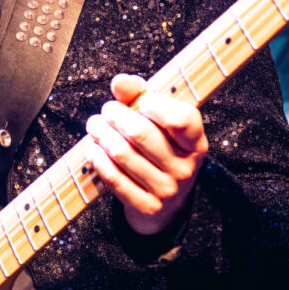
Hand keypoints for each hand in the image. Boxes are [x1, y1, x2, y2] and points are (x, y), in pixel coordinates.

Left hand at [85, 73, 208, 235]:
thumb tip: (120, 82)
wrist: (166, 206)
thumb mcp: (161, 124)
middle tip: (106, 111)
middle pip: (142, 133)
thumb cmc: (160, 151)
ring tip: (94, 125)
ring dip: (101, 134)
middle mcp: (185, 169)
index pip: (180, 119)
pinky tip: (92, 148)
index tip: (140, 100)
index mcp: (196, 144)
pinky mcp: (146, 207)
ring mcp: (166, 190)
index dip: (155, 104)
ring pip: (122, 153)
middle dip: (116, 115)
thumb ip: (141, 95)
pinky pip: (113, 177)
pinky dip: (97, 158)